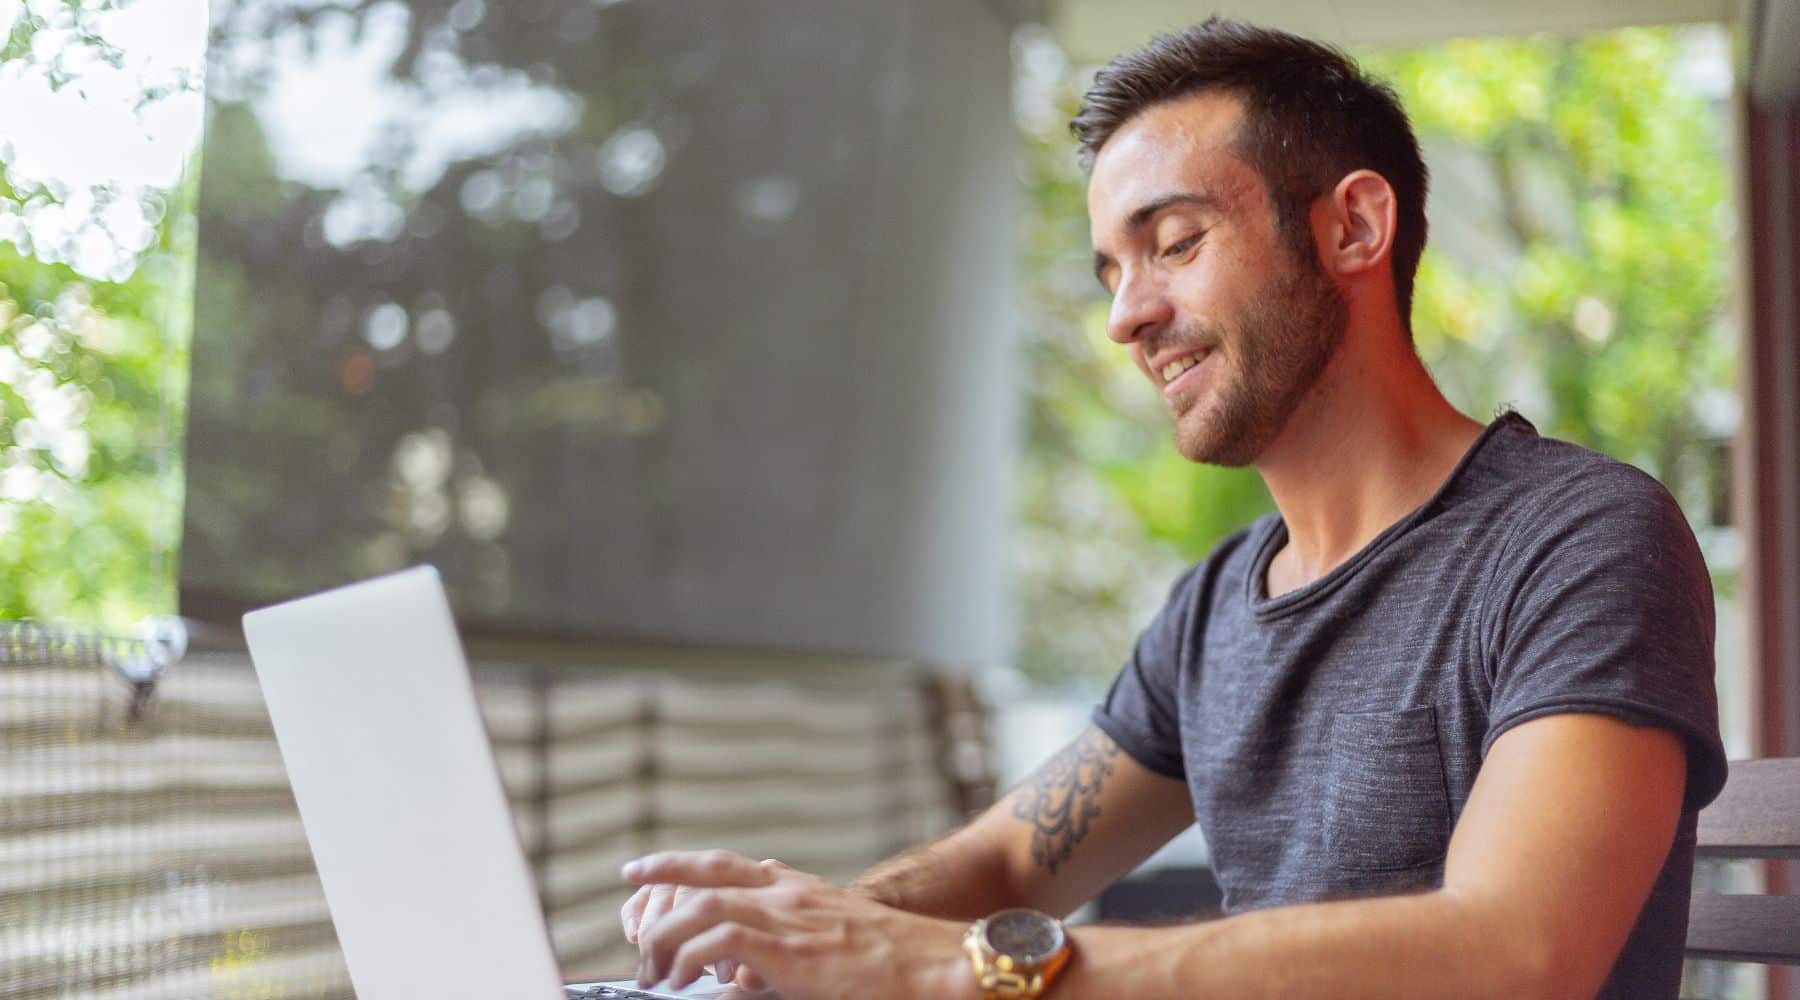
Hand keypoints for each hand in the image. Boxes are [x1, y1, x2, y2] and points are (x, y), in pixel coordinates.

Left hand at [623, 849, 972, 999]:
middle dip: (656, 904)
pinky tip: (684, 982)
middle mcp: (788, 894)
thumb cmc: (900, 962)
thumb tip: (750, 965)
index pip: (724, 865)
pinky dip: (691, 958)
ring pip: (702, 909)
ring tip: (655, 976)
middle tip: (636, 944)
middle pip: (704, 879)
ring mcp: (789, 918)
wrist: (940, 965)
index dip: (675, 865)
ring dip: (667, 940)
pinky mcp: (790, 950)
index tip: (639, 870)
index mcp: (799, 889)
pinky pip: (720, 942)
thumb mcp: (839, 936)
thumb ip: (796, 936)